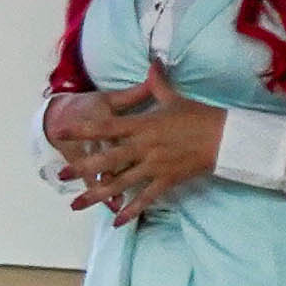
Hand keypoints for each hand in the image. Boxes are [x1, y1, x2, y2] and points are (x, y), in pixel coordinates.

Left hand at [60, 81, 224, 221]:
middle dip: (83, 168)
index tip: (61, 131)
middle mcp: (144, 146)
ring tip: (77, 205)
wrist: (225, 137)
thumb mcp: (174, 98)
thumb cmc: (199, 116)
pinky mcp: (167, 180)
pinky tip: (117, 222)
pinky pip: (146, 198)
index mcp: (143, 125)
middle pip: (108, 159)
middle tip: (60, 176)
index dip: (83, 129)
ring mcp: (155, 165)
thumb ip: (157, 84)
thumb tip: (152, 63)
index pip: (106, 126)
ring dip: (98, 195)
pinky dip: (132, 210)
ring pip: (121, 182)